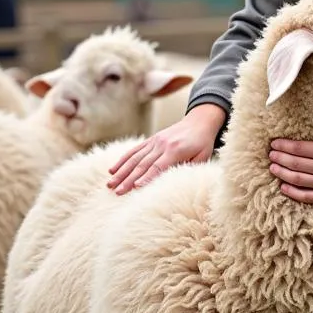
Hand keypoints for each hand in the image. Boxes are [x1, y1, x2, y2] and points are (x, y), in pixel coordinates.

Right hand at [107, 103, 225, 194]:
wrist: (199, 121)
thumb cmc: (203, 143)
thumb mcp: (203, 156)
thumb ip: (189, 168)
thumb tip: (176, 182)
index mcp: (176, 150)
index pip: (158, 167)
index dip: (146, 177)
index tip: (135, 188)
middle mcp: (162, 145)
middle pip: (143, 164)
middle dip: (128, 179)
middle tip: (117, 191)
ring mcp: (155, 141)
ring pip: (135, 158)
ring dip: (121, 172)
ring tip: (110, 184)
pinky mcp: (151, 140)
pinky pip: (134, 150)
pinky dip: (123, 160)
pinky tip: (113, 170)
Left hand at [268, 103, 312, 206]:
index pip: (300, 148)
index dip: (284, 146)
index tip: (274, 144)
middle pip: (295, 163)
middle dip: (280, 158)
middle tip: (270, 155)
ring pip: (297, 179)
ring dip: (282, 173)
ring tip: (273, 168)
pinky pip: (306, 196)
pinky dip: (293, 192)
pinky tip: (283, 187)